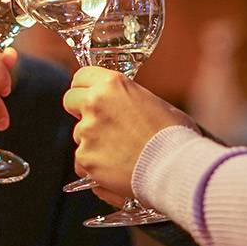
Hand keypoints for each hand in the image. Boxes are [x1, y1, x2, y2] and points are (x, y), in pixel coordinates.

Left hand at [62, 67, 191, 198]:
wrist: (175, 167)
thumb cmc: (173, 135)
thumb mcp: (153, 102)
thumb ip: (128, 100)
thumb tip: (120, 107)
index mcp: (113, 84)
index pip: (81, 77)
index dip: (86, 88)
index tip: (90, 97)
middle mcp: (95, 103)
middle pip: (71, 101)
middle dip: (81, 111)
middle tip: (101, 125)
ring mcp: (87, 131)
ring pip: (78, 134)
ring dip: (92, 142)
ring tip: (120, 153)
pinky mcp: (85, 158)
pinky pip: (82, 161)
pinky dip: (94, 166)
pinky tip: (115, 169)